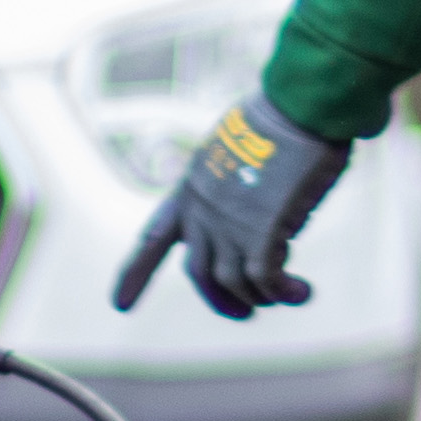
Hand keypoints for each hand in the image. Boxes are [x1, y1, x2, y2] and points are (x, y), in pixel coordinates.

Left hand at [112, 88, 349, 321]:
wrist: (296, 106)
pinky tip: (302, 293)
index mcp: (190, 189)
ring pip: (234, 282)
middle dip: (219, 301)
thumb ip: (233, 186)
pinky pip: (267, 280)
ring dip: (262, 297)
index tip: (118, 304)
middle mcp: (202, 212)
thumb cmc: (279, 120)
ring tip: (287, 296)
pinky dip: (284, 292)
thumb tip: (257, 219)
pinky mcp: (261, 234)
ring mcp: (228, 224)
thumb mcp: (236, 149)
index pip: (154, 237)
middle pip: (198, 274)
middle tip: (244, 313)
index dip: (135, 274)